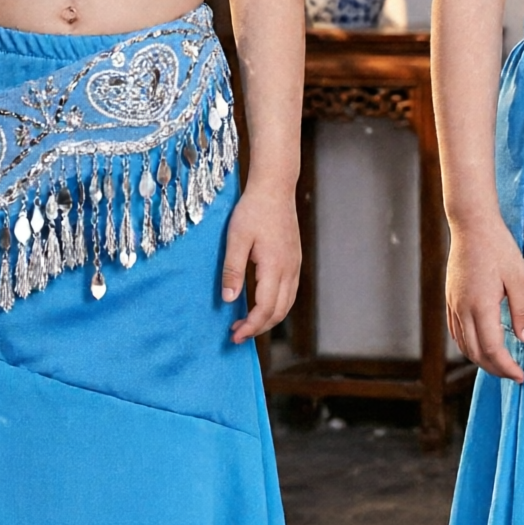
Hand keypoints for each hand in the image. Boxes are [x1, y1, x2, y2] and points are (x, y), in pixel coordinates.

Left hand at [223, 183, 302, 340]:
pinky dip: (277, 305)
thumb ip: (232, 270)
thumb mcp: (236, 239)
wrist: (275, 188)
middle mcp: (289, 269)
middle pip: (279, 311)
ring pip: (287, 303)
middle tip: (238, 334)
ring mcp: (294, 265)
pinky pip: (290, 292)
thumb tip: (228, 299)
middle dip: (259, 327)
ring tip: (248, 323)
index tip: (235, 336)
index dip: (251, 326)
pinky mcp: (294, 260)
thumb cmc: (253, 210)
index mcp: (275, 267)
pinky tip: (262, 304)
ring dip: (269, 318)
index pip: (265, 308)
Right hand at [447, 211, 523, 382]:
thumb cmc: (496, 247)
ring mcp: (454, 305)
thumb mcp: (517, 277)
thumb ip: (522, 310)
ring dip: (480, 359)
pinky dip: (467, 345)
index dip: (506, 367)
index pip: (492, 349)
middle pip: (475, 353)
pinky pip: (456, 331)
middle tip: (513, 373)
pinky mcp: (450, 298)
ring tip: (499, 363)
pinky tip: (479, 345)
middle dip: (495, 369)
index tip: (520, 375)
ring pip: (463, 345)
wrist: (471, 225)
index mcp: (481, 306)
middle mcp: (463, 309)